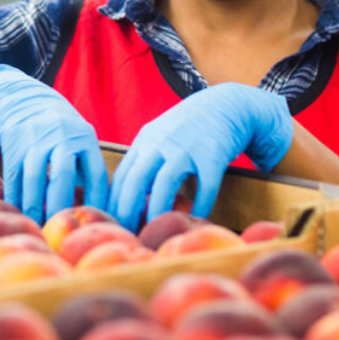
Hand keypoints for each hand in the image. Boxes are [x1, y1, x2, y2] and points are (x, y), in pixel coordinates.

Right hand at [0, 63, 108, 223]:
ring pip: (35, 180)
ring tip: (38, 229)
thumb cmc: (59, 128)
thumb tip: (102, 209)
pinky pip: (15, 177)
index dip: (97, 202)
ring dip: (35, 207)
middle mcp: (61, 136)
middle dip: (61, 208)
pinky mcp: (13, 144)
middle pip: (63, 178)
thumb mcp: (79, 137)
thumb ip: (87, 166)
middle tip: (61, 233)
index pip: (97, 174)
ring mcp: (35, 139)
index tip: (94, 224)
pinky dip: (16, 198)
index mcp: (85, 137)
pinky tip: (20, 213)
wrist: (22, 97)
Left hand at [108, 82, 293, 230]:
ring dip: (158, 212)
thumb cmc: (187, 128)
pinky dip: (199, 206)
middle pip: (136, 180)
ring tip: (155, 232)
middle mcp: (161, 143)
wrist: (224, 104)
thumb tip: (127, 200)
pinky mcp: (212, 155)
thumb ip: (143, 163)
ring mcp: (186, 148)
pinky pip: (204, 186)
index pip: (122, 176)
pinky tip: (195, 220)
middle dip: (128, 211)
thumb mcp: (158, 138)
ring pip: (165, 184)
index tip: (114, 224)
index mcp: (145, 141)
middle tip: (128, 234)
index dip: (115, 203)